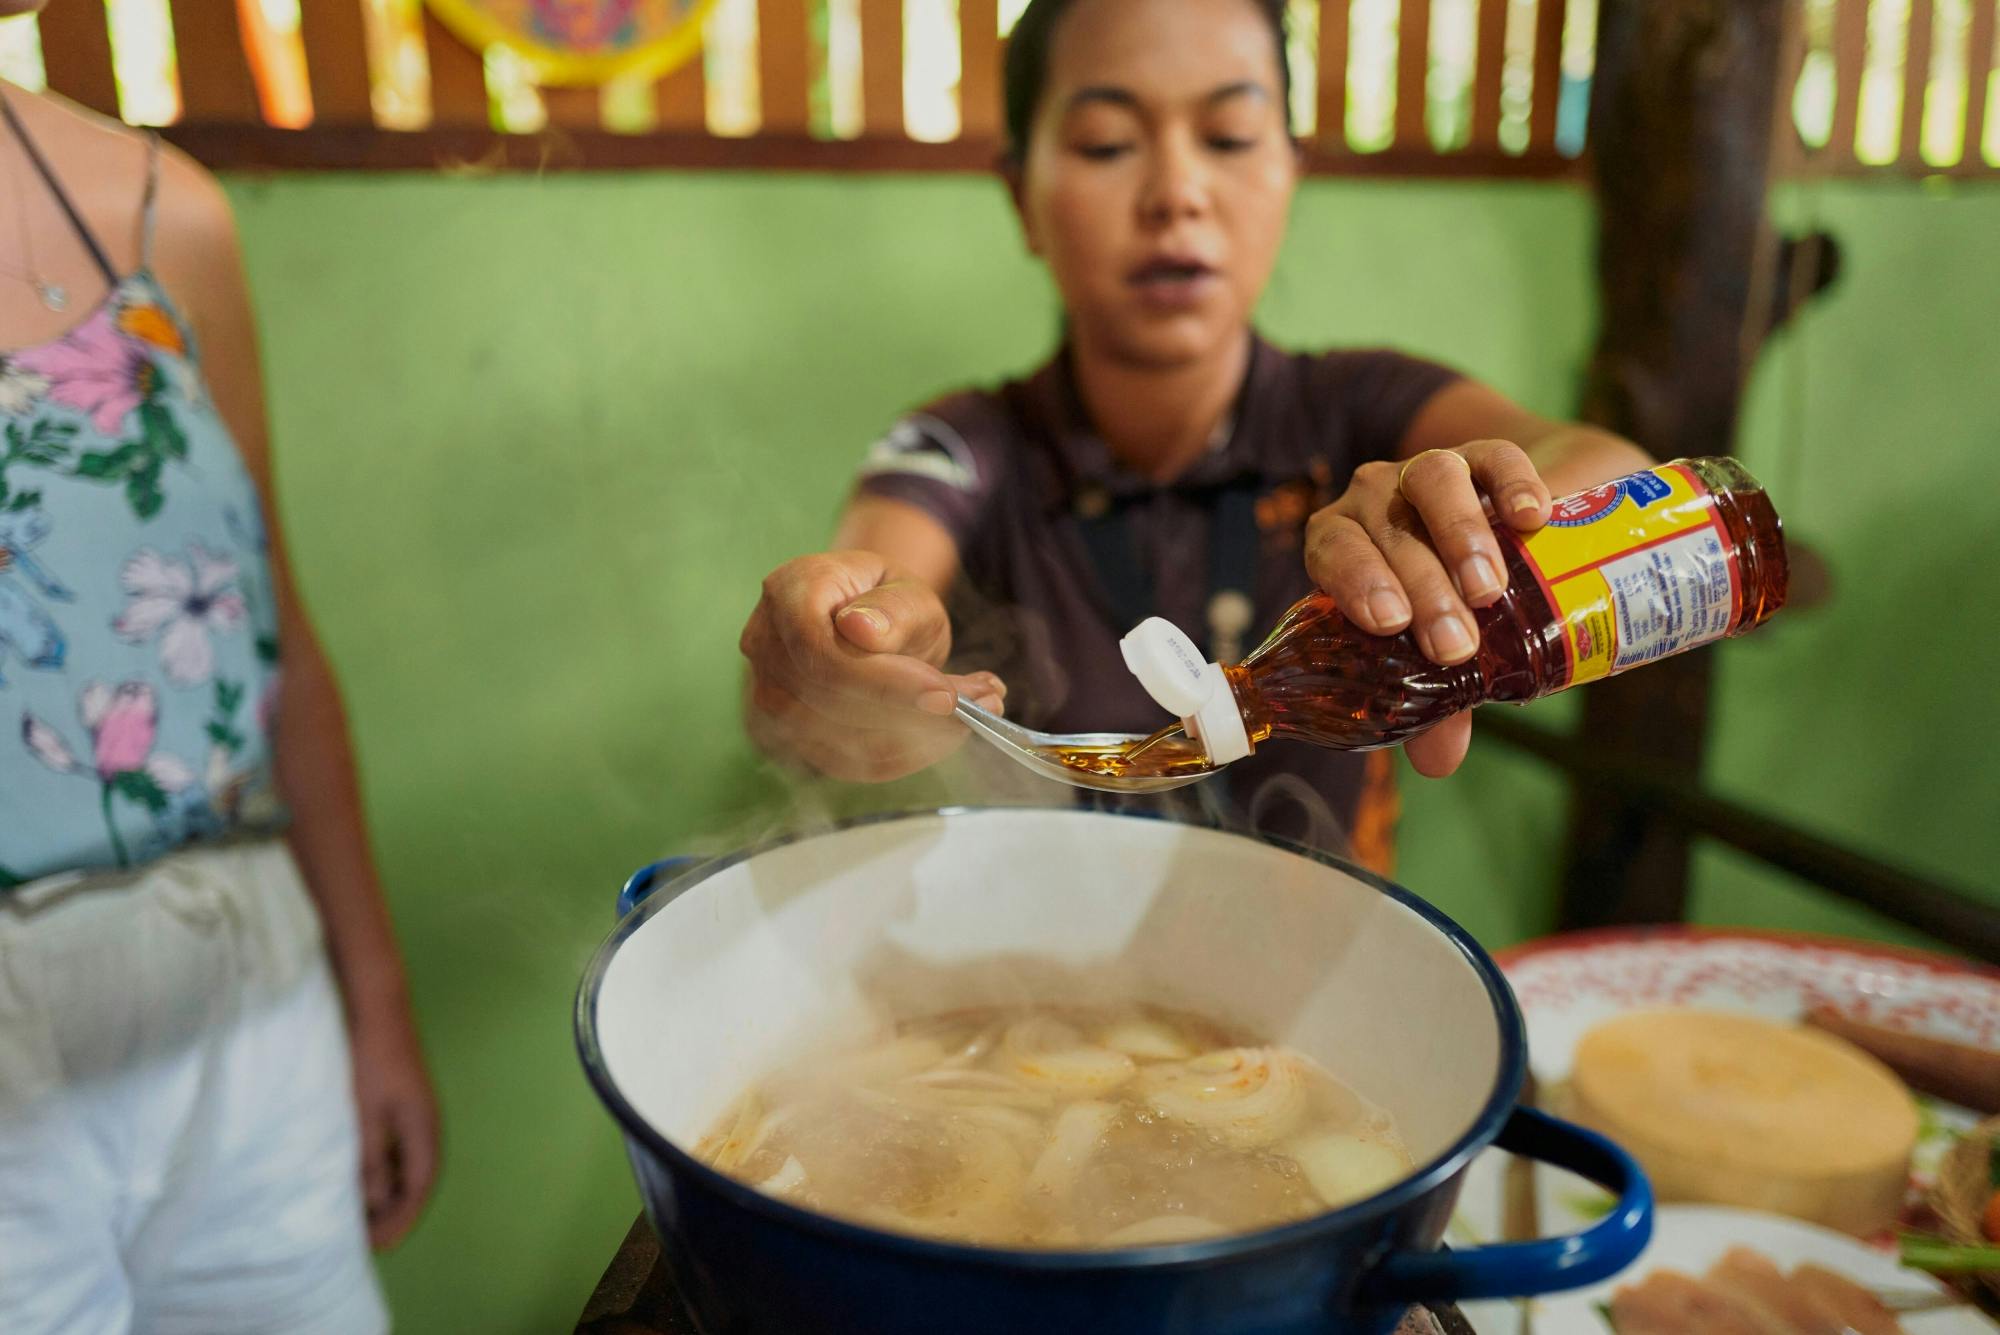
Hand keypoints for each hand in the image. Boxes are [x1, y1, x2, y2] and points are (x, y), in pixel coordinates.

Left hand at [347, 1000, 439, 1250]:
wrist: (376, 1006)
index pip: (420, 1187)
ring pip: (406, 1163)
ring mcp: (415, 1110)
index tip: (376, 1246)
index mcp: (424, 1130)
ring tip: (357, 1212)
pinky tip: (358, 1172)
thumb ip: (371, 1159)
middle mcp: (426, 1124)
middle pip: (417, 1179)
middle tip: (363, 1238)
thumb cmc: (369, 1059)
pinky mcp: (401, 1100)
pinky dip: (382, 1168)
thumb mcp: (365, 1113)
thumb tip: (375, 1201)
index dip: (400, 1219)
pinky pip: (397, 1147)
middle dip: (395, 1211)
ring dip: (388, 1190)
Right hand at [740, 551, 1004, 781]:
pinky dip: (904, 756)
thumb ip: (892, 610)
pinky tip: (943, 734)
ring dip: (918, 738)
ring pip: (841, 743)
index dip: (883, 683)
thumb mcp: (907, 589)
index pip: (821, 653)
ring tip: (976, 710)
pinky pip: (849, 765)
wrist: (865, 620)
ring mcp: (766, 696)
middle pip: (830, 702)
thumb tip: (861, 631)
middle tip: (986, 701)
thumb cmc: (886, 601)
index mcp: (788, 591)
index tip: (947, 697)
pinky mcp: (788, 739)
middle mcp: (765, 645)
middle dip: (913, 713)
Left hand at [1304, 441, 1550, 777]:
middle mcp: (1378, 501)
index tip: (1388, 624)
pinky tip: (1533, 519)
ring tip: (1488, 588)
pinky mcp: (1488, 453)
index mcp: (1347, 544)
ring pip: (1431, 481)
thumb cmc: (1456, 603)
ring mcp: (1431, 469)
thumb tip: (1438, 762)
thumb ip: (1434, 699)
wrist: (1516, 530)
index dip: (1354, 581)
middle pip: (1388, 530)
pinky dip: (1512, 482)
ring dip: (1457, 534)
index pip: (1331, 550)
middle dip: (1420, 588)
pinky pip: (1493, 456)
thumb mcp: (1442, 650)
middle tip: (1454, 644)